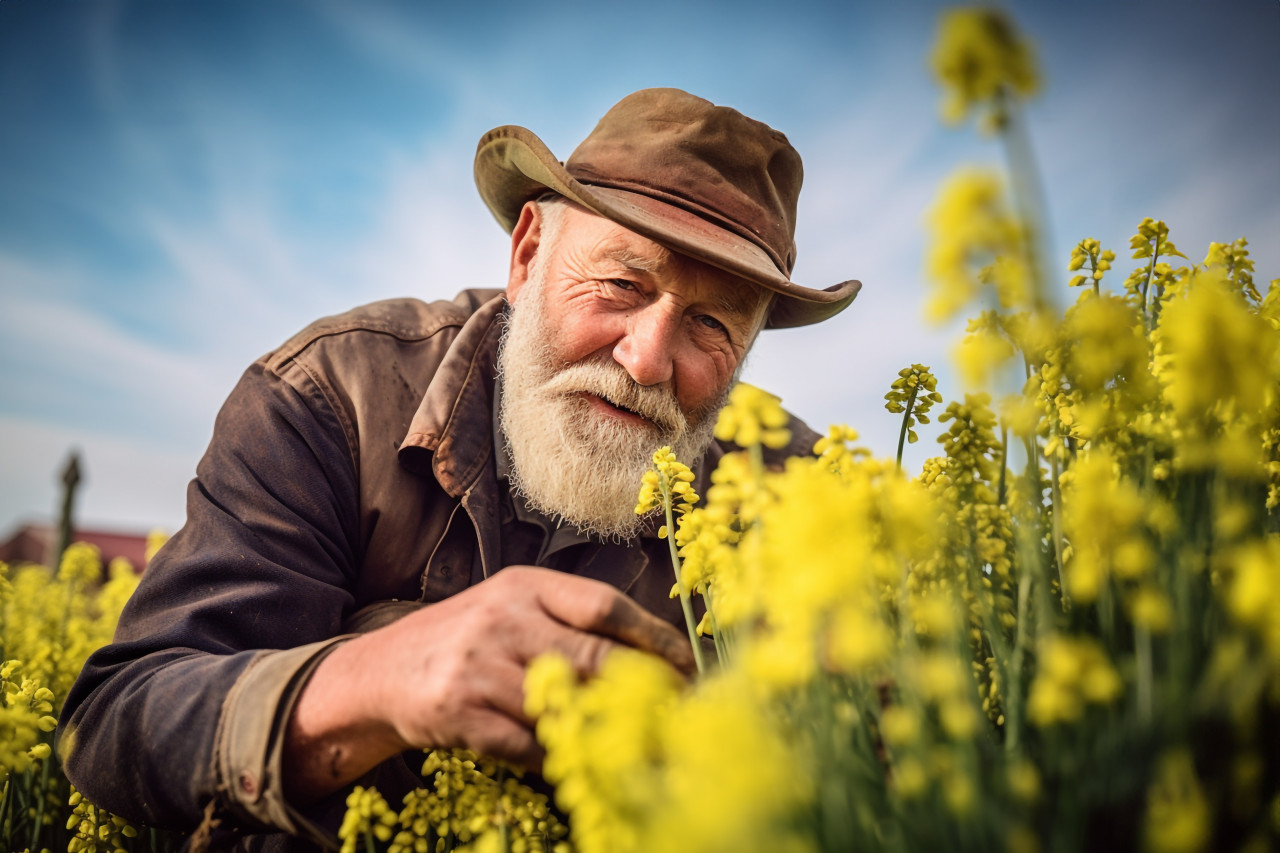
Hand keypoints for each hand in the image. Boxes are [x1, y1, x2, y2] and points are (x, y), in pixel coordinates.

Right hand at [283, 567, 693, 801]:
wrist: (382, 672)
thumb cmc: (468, 640)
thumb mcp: (513, 610)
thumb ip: (569, 624)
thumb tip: (651, 656)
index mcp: (524, 586)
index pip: (603, 606)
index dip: (653, 637)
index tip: (689, 665)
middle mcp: (503, 619)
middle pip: (593, 657)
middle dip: (644, 688)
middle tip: (681, 711)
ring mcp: (479, 666)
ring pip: (563, 706)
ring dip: (604, 730)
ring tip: (638, 742)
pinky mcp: (460, 712)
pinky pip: (527, 744)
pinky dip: (555, 755)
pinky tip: (572, 758)